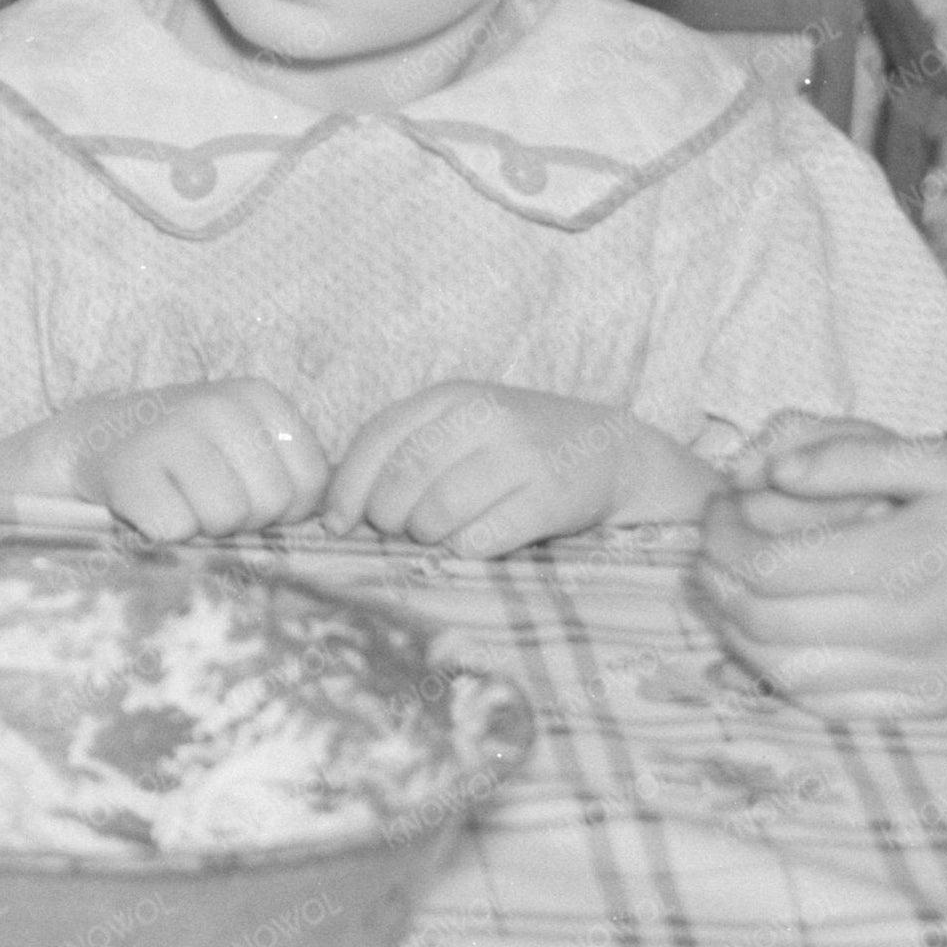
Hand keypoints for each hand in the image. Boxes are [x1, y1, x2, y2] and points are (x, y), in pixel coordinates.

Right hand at [13, 380, 330, 540]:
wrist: (92, 440)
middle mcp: (218, 405)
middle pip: (271, 503)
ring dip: (201, 527)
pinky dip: (161, 532)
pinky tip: (145, 505)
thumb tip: (337, 524)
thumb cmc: (185, 453)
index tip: (246, 493)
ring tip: (177, 500)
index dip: (284, 508)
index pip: (311, 483)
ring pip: (225, 517)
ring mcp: (171, 433)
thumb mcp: (244, 442)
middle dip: (243, 520)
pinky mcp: (129, 470)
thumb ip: (292, 471)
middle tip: (205, 499)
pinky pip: (174, 529)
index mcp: (258, 396)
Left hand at [330, 383, 699, 555]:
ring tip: (437, 534)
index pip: (378, 438)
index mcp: (452, 397)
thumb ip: (402, 451)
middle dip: (387, 516)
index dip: (348, 487)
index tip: (337, 523)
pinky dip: (464, 550)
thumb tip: (335, 513)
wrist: (611, 450)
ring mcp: (522, 457)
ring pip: (439, 511)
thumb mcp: (459, 427)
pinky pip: (482, 539)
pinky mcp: (551, 500)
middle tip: (398, 530)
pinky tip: (472, 543)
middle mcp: (486, 418)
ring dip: (425, 535)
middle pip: (404, 478)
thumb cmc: (515, 446)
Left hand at [690, 426, 946, 717]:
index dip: (721, 537)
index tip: (718, 509)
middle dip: (718, 578)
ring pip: (785, 672)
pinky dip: (781, 676)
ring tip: (732, 586)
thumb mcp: (946, 458)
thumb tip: (770, 469)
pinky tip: (773, 637)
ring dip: (736, 631)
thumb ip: (853, 459)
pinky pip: (830, 705)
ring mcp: (916, 675)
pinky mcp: (928, 702)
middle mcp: (905, 630)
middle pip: (765, 620)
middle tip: (716, 542)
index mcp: (904, 564)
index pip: (769, 567)